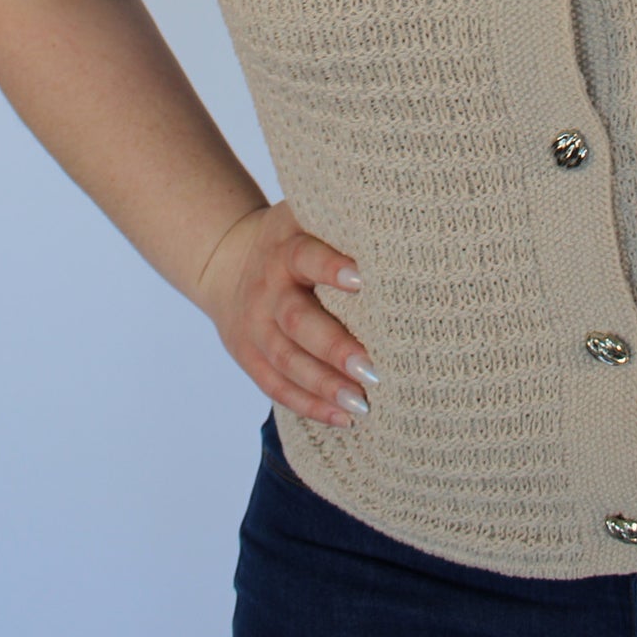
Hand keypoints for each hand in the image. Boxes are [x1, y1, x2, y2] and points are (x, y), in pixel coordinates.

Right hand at [196, 198, 375, 426]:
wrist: (226, 262)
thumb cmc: (297, 240)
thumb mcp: (309, 219)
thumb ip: (347, 224)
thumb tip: (410, 232)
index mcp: (286, 245)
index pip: (306, 255)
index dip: (330, 268)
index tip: (363, 281)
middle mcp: (267, 285)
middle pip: (296, 318)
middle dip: (334, 346)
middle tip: (372, 368)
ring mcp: (254, 323)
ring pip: (285, 359)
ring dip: (324, 385)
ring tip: (362, 403)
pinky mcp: (248, 355)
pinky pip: (275, 385)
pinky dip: (309, 404)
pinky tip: (343, 418)